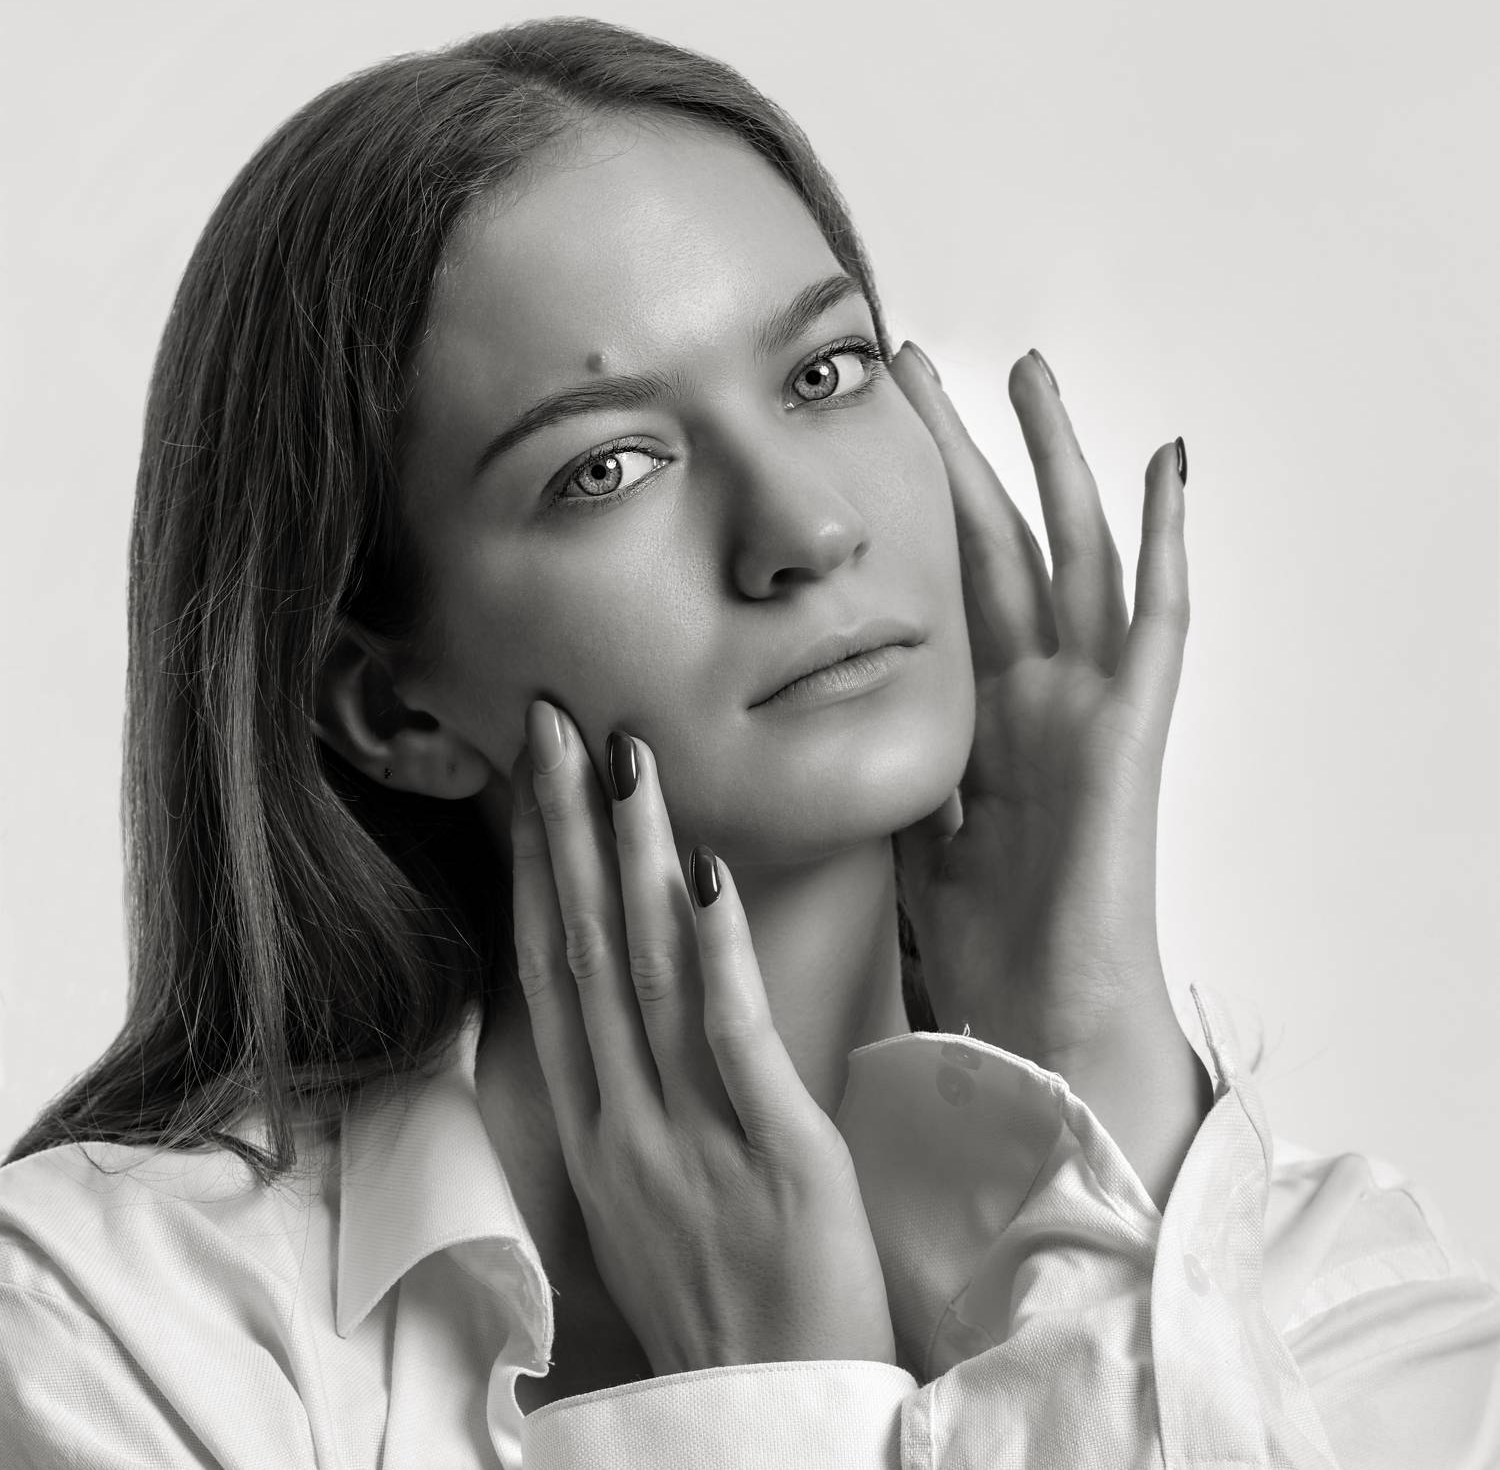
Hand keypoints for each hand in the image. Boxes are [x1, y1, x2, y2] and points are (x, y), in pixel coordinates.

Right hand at [509, 699, 896, 1377]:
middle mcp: (626, 1124)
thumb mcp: (650, 1203)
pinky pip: (734, 1037)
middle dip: (565, 831)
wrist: (777, 1422)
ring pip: (648, 974)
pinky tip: (704, 870)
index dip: (537, 872)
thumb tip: (644, 1015)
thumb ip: (641, 1106)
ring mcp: (693, 1137)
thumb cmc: (724, 1312)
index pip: (551, 976)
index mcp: (598, 1133)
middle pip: (582, 952)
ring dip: (632, 859)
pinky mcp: (777, 1154)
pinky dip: (717, 950)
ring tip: (625, 761)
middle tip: (556, 722)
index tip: (530, 783)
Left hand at [889, 346, 1190, 1073]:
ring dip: (1052, 462)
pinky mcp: (1130, 732)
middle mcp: (1031, 699)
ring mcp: (1084, 708)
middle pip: (993, 548)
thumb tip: (818, 721)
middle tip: (916, 372)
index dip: (903, 520)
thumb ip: (886, 772)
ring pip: (1071, 554)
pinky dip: (1167, 541)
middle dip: (957, 458)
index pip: (939, 593)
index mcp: (976, 724)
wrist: (1041, 1031)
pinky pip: (1156, 619)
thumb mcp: (906, 837)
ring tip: (1027, 373)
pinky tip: (1166, 465)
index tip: (861, 452)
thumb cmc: (982, 958)